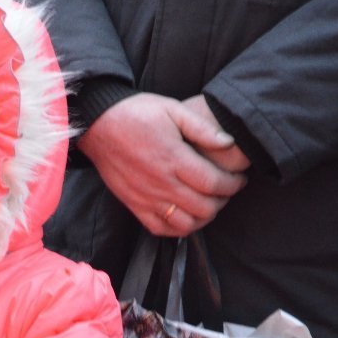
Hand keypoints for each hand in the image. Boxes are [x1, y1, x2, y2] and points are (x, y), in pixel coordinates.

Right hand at [78, 93, 246, 236]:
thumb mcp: (172, 109)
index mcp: (173, 158)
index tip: (239, 179)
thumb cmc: (137, 113)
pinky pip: (161, 229)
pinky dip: (179, 228)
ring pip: (186, 223)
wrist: (98, 125)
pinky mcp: (134, 205)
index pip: (214, 183)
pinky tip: (186, 215)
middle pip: (204, 207)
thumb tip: (229, 144)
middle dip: (223, 200)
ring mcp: (147, 197)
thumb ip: (202, 128)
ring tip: (209, 203)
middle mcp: (161, 182)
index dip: (233, 185)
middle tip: (227, 190)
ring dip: (204, 217)